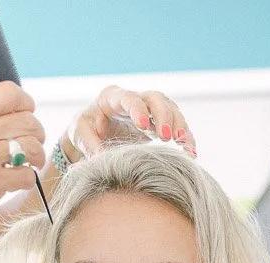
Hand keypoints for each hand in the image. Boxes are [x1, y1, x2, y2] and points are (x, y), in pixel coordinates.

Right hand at [0, 83, 46, 242]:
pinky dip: (27, 179)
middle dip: (38, 133)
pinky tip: (18, 180)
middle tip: (34, 143)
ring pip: (32, 147)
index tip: (28, 113)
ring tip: (32, 162)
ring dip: (37, 156)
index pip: (8, 93)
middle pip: (27, 121)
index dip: (26, 103)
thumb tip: (11, 115)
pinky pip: (26, 176)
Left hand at [65, 85, 196, 160]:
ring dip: (180, 126)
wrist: (93, 131)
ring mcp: (148, 110)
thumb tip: (100, 157)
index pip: (129, 98)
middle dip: (164, 116)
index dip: (138, 109)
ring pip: (170, 109)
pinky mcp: (157, 123)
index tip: (144, 126)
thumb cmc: (84, 129)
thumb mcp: (79, 134)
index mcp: (112, 97)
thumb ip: (88, 144)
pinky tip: (190, 152)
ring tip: (184, 146)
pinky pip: (176, 125)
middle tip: (166, 138)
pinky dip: (185, 138)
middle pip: (155, 99)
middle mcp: (134, 99)